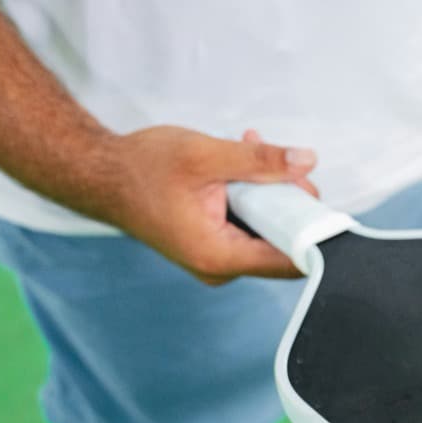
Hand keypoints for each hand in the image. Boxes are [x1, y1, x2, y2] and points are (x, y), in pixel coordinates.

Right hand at [101, 126, 318, 284]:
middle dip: (289, 203)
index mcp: (219, 256)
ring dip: (269, 194)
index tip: (320, 201)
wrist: (101, 175)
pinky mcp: (215, 247)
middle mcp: (221, 268)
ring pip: (267, 231)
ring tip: (254, 154)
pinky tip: (242, 167)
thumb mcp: (205, 155)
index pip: (290, 258)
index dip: (312, 230)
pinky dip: (253, 197)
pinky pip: (250, 226)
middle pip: (282, 244)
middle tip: (284, 168)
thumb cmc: (141, 168)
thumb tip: (307, 161)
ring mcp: (218, 260)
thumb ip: (259, 161)